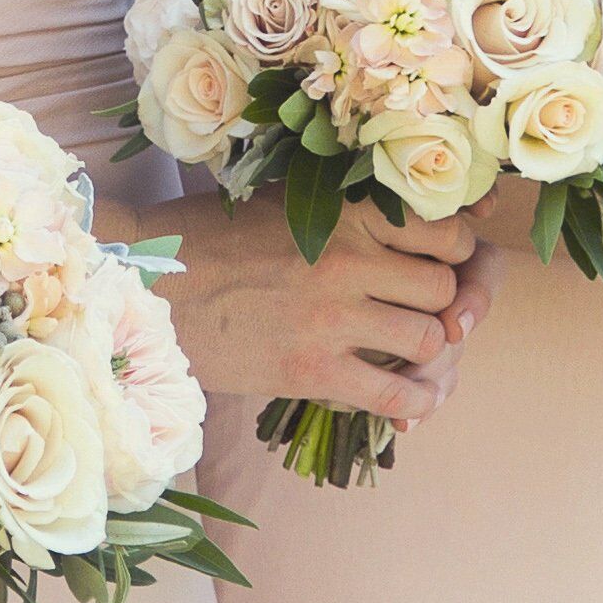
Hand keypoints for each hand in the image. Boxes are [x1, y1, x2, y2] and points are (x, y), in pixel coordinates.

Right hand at [138, 188, 481, 417]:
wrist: (147, 287)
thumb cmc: (209, 240)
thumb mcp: (283, 201)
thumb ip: (344, 208)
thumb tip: (408, 214)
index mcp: (345, 212)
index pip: (448, 233)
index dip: (454, 255)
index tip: (439, 267)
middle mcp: (347, 259)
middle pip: (445, 288)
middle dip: (444, 305)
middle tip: (424, 314)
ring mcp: (332, 317)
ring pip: (428, 339)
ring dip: (427, 351)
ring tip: (410, 352)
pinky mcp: (312, 370)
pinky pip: (394, 393)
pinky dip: (417, 401)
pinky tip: (417, 401)